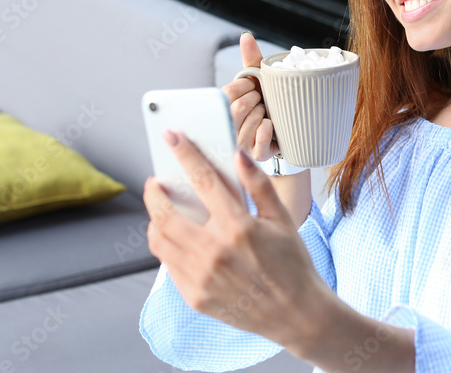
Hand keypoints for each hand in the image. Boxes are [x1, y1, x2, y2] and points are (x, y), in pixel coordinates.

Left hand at [144, 130, 332, 346]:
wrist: (296, 314)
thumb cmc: (293, 263)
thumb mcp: (283, 219)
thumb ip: (258, 185)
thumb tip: (237, 155)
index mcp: (238, 228)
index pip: (203, 180)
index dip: (185, 154)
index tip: (172, 137)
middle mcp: (214, 252)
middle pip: (166, 214)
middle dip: (154, 193)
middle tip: (155, 183)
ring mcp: (201, 278)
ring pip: (160, 241)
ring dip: (155, 220)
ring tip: (161, 211)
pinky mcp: (194, 297)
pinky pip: (168, 266)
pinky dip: (168, 247)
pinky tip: (177, 239)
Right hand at [222, 32, 277, 161]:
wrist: (292, 128)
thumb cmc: (272, 102)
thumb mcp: (262, 81)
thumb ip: (252, 59)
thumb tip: (246, 35)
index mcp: (225, 108)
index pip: (226, 94)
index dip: (244, 87)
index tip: (255, 87)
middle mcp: (228, 127)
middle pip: (237, 109)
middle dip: (255, 100)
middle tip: (263, 101)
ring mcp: (241, 144)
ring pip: (249, 123)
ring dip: (264, 114)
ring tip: (268, 114)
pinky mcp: (256, 156)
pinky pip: (260, 140)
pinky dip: (268, 129)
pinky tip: (272, 126)